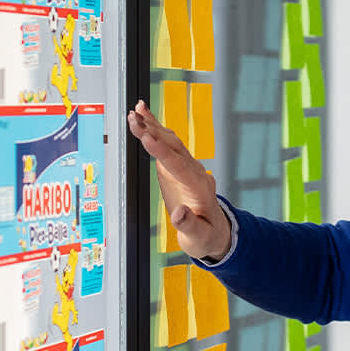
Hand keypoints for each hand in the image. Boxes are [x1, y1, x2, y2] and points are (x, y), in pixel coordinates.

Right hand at [127, 101, 232, 260]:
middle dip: (153, 132)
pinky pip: (166, 143)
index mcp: (200, 187)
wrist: (214, 231)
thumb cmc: (206, 236)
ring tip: (135, 112)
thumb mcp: (199, 238)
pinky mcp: (177, 165)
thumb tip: (179, 214)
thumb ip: (189, 225)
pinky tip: (142, 114)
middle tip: (134, 120)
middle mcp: (194, 171)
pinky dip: (154, 127)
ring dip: (152, 126)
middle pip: (173, 147)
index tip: (147, 138)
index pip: (179, 165)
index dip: (162, 152)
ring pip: (169, 140)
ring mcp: (186, 166)